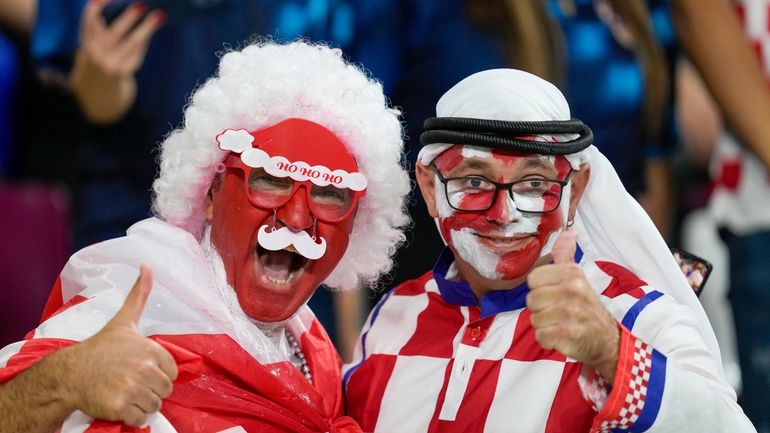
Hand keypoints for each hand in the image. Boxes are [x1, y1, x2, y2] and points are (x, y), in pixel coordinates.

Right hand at [59, 264, 177, 426]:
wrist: (70, 373)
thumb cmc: (100, 348)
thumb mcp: (124, 320)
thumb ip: (140, 294)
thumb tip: (147, 264)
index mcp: (150, 349)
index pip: (171, 373)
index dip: (157, 374)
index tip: (140, 369)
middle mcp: (143, 368)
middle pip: (164, 390)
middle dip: (150, 389)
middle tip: (130, 382)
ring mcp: (132, 388)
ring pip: (154, 405)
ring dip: (141, 403)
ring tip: (124, 391)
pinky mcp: (120, 407)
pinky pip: (140, 418)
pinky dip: (132, 416)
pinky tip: (119, 403)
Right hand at [69, 0, 164, 123]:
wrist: (100, 84)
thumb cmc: (99, 53)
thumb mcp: (93, 39)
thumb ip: (97, 24)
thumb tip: (110, 1)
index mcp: (86, 42)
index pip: (90, 21)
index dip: (97, 8)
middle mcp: (96, 54)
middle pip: (115, 33)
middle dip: (128, 18)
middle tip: (141, 5)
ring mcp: (111, 64)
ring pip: (132, 42)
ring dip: (147, 28)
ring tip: (159, 16)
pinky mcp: (125, 71)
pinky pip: (138, 52)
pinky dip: (144, 40)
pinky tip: (150, 31)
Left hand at [526, 230, 619, 380]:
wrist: (607, 338)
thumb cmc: (586, 306)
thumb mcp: (578, 277)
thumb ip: (566, 255)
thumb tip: (569, 232)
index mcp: (572, 274)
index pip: (533, 279)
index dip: (540, 289)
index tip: (554, 294)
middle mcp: (572, 290)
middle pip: (531, 300)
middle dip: (541, 309)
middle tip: (558, 311)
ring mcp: (570, 312)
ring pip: (534, 318)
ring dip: (544, 325)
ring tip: (560, 323)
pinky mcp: (567, 334)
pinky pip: (540, 336)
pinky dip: (548, 339)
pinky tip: (561, 335)